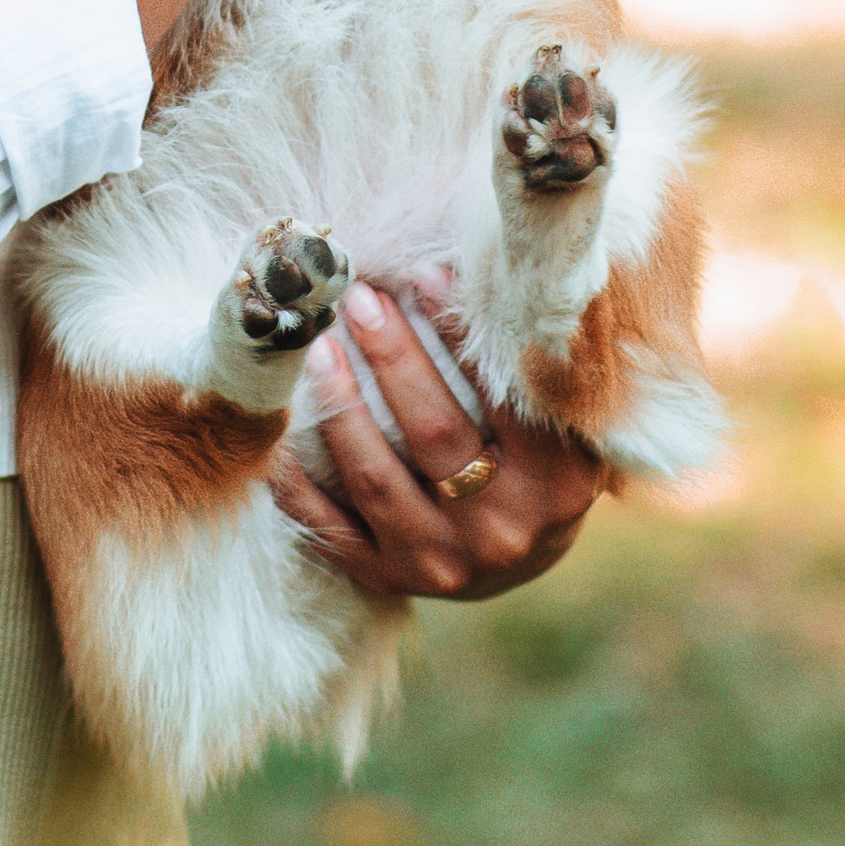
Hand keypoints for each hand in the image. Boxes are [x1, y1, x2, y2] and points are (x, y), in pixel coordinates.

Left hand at [267, 271, 604, 601]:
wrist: (525, 552)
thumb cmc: (541, 459)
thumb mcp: (564, 416)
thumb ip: (537, 361)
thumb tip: (484, 267)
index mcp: (558, 483)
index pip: (503, 397)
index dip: (459, 333)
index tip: (420, 274)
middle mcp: (502, 530)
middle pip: (433, 433)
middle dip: (391, 358)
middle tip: (359, 299)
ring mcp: (442, 562)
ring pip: (375, 478)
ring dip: (339, 407)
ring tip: (318, 349)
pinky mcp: (390, 579)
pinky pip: (329, 527)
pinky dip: (296, 478)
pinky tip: (280, 428)